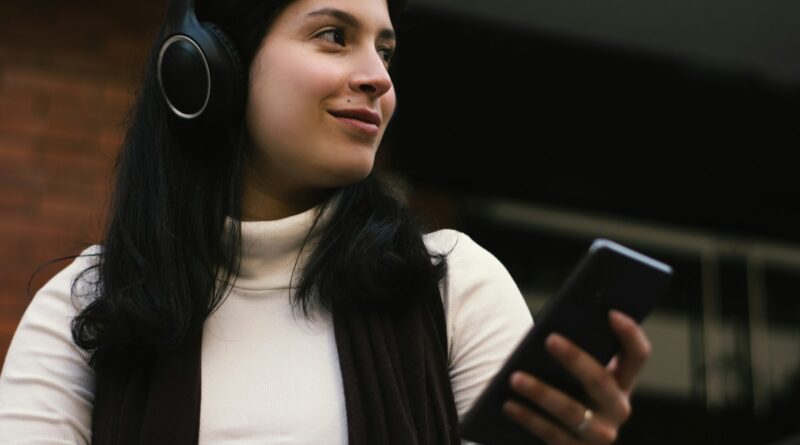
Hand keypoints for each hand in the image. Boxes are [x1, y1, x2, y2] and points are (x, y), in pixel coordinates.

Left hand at [502, 310, 650, 443]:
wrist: (562, 438)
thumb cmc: (564, 390)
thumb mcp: (576, 373)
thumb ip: (574, 353)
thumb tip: (549, 331)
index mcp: (622, 381)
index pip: (637, 354)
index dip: (629, 333)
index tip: (611, 312)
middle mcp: (618, 409)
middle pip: (600, 381)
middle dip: (575, 359)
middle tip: (549, 339)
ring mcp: (600, 434)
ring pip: (571, 411)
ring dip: (541, 393)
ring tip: (515, 377)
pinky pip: (550, 433)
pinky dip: (527, 416)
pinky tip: (508, 404)